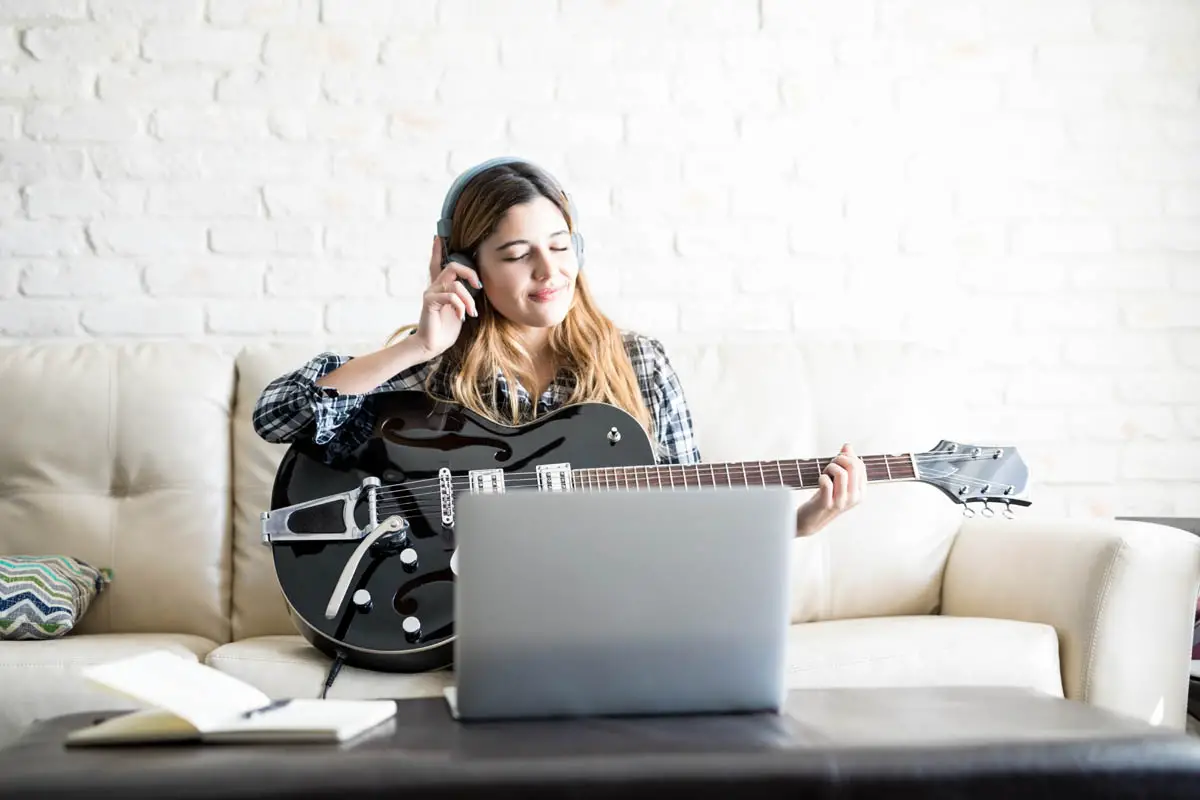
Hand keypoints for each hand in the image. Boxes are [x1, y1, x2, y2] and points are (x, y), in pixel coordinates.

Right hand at [411, 235, 481, 359]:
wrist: (433, 345)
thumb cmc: (447, 329)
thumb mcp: (461, 309)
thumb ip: (464, 296)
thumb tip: (477, 286)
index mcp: (441, 287)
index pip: (438, 264)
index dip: (438, 250)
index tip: (438, 236)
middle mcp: (434, 286)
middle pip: (452, 266)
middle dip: (470, 273)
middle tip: (478, 286)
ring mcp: (431, 293)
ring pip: (456, 285)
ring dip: (468, 300)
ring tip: (471, 313)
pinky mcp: (429, 301)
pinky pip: (450, 296)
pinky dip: (460, 306)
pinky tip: (461, 317)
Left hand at [795, 443, 865, 536]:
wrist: (810, 521)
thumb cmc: (824, 497)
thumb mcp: (838, 481)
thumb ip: (845, 463)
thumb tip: (848, 446)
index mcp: (860, 492)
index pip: (860, 465)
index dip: (847, 457)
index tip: (836, 462)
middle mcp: (854, 498)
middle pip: (853, 466)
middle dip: (839, 459)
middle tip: (830, 465)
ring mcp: (841, 502)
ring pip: (842, 473)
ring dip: (830, 467)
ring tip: (825, 473)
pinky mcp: (827, 504)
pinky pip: (827, 483)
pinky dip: (822, 477)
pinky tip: (820, 480)